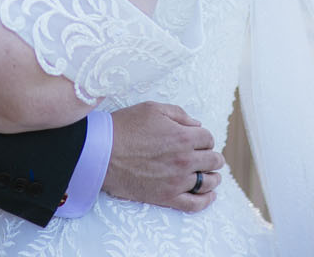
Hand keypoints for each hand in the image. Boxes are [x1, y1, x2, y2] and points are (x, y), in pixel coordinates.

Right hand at [103, 102, 223, 212]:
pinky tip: (209, 195)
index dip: (203, 137)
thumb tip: (197, 124)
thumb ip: (179, 114)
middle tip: (205, 156)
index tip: (197, 139)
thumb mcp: (152, 109)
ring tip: (210, 174)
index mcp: (183, 137)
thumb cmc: (124, 127)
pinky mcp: (167, 197)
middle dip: (211, 156)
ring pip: (209, 182)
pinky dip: (206, 201)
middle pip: (213, 160)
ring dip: (213, 177)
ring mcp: (177, 181)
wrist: (101, 152)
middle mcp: (185, 160)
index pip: (208, 138)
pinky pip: (195, 204)